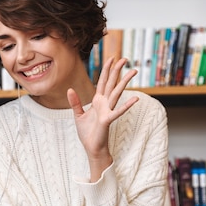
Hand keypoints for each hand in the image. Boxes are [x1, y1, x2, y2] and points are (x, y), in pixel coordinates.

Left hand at [67, 57, 138, 179]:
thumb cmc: (87, 133)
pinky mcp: (108, 120)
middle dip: (117, 71)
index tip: (111, 58)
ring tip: (134, 71)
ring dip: (125, 82)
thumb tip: (69, 89)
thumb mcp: (78, 114)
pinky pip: (118, 111)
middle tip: (125, 58)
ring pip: (117, 93)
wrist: (91, 147)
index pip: (103, 82)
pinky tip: (136, 98)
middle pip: (112, 83)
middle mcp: (104, 103)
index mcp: (98, 101)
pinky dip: (126, 105)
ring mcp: (108, 110)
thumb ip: (75, 102)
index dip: (107, 70)